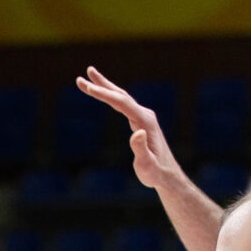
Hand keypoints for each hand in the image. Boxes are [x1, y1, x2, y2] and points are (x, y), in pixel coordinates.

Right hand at [77, 66, 182, 193]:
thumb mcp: (147, 165)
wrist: (167, 175)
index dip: (104, 94)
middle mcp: (145, 114)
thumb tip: (136, 132)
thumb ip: (141, 149)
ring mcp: (143, 116)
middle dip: (101, 85)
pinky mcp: (140, 120)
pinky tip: (104, 92)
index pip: (121, 103)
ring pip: (121, 97)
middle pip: (120, 95)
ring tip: (89, 75)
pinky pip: (123, 104)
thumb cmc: (156, 172)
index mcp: (145, 121)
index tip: (88, 88)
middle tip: (82, 77)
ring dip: (105, 86)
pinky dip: (111, 96)